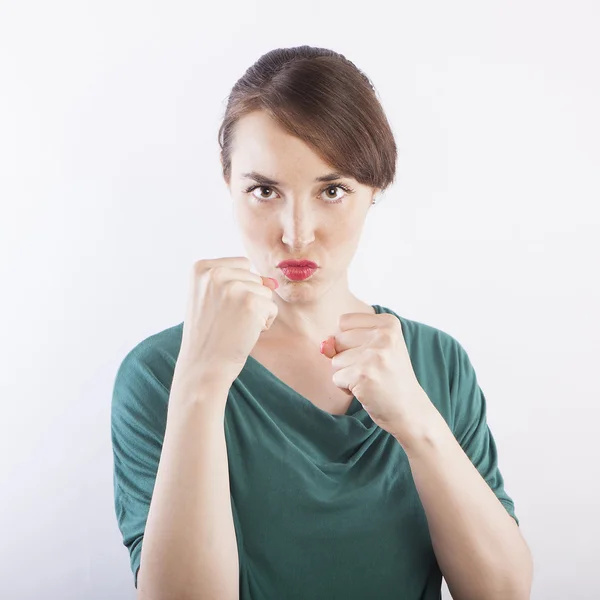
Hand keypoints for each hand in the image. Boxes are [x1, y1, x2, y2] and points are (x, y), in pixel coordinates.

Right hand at [174, 257, 278, 397]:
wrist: (203, 366)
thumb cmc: (208, 335)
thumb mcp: (212, 300)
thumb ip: (239, 282)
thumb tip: (272, 281)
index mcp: (201, 268)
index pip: (241, 265)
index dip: (237, 289)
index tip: (218, 308)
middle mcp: (215, 273)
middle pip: (254, 277)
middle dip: (247, 300)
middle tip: (225, 321)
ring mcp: (233, 287)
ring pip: (265, 292)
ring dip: (256, 312)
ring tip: (234, 327)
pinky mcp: (251, 302)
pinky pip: (272, 307)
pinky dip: (264, 324)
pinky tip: (244, 333)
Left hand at [320, 312, 437, 445]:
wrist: (410, 410)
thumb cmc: (389, 378)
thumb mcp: (373, 349)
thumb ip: (344, 341)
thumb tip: (324, 345)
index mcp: (389, 323)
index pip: (344, 321)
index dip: (350, 341)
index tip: (373, 354)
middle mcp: (384, 335)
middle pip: (338, 339)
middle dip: (346, 358)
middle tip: (372, 370)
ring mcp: (374, 355)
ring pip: (335, 360)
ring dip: (346, 374)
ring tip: (370, 380)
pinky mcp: (363, 375)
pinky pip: (336, 378)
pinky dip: (346, 388)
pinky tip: (366, 390)